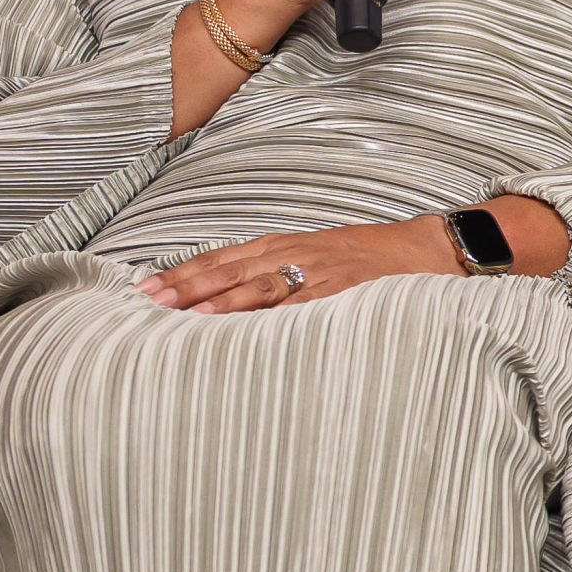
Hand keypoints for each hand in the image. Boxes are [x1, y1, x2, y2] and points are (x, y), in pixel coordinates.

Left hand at [139, 217, 452, 314]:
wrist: (425, 249)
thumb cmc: (369, 257)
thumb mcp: (316, 255)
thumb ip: (276, 272)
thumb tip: (231, 297)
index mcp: (283, 245)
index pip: (220, 258)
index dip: (182, 272)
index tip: (146, 288)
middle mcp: (292, 254)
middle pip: (227, 270)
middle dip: (185, 286)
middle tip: (147, 302)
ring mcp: (315, 272)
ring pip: (256, 286)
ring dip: (216, 301)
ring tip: (181, 315)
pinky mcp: (340, 291)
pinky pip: (298, 305)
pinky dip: (269, 316)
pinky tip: (243, 327)